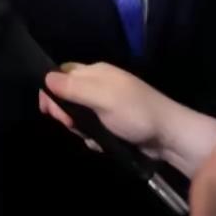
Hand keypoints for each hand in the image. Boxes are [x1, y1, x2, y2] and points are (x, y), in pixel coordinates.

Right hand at [39, 62, 173, 158]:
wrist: (170, 138)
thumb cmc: (136, 113)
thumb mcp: (103, 98)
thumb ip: (74, 88)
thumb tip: (45, 77)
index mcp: (96, 72)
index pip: (61, 73)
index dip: (50, 90)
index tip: (48, 110)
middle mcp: (98, 84)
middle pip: (67, 95)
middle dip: (65, 112)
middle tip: (72, 126)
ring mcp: (106, 105)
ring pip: (77, 115)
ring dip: (80, 128)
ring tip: (91, 137)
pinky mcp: (112, 123)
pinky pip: (91, 128)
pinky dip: (92, 137)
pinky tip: (101, 144)